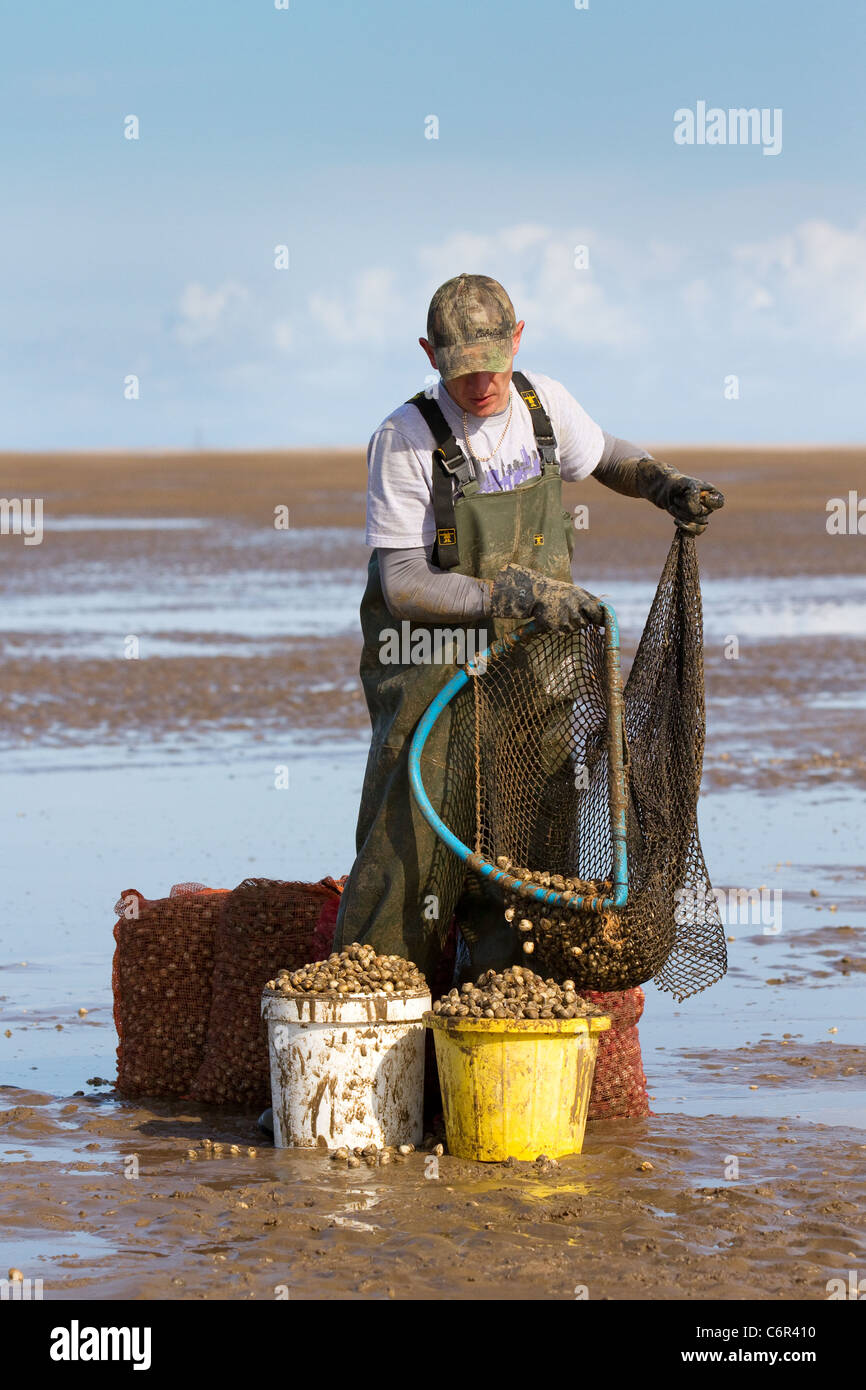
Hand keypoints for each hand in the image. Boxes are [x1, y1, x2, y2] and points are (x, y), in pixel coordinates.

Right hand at [489, 565, 604, 630]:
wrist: (536, 595)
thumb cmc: (559, 592)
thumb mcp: (575, 591)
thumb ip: (590, 600)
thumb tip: (605, 611)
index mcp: (580, 598)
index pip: (596, 613)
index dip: (598, 617)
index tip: (597, 620)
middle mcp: (573, 609)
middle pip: (585, 623)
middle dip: (582, 620)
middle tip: (573, 613)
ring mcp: (564, 619)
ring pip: (575, 628)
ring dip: (572, 624)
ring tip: (563, 614)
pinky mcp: (556, 627)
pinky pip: (565, 632)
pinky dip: (562, 627)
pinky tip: (556, 618)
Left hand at [662, 472, 725, 535]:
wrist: (667, 492)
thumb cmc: (679, 484)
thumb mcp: (687, 483)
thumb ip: (694, 492)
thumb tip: (697, 510)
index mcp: (713, 494)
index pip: (718, 502)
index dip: (708, 501)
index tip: (697, 494)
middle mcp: (709, 506)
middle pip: (703, 512)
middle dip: (686, 505)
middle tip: (677, 498)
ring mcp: (702, 516)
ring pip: (698, 522)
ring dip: (682, 514)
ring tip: (673, 506)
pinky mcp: (694, 524)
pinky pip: (696, 531)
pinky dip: (685, 526)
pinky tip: (676, 520)